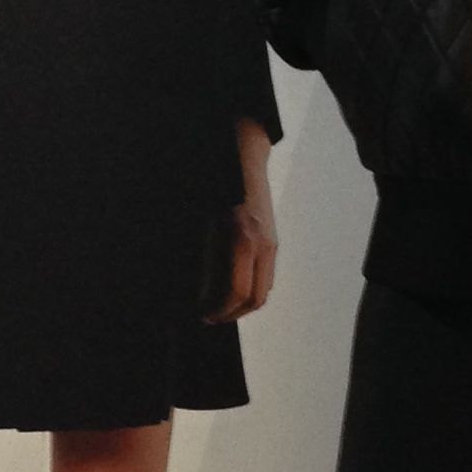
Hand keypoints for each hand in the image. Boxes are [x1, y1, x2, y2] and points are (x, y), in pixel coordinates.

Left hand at [209, 123, 279, 322]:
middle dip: (231, 313)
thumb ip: (203, 257)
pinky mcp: (272, 239)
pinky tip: (233, 287)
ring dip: (242, 303)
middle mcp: (260, 243)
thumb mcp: (202, 222)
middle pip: (254, 298)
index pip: (236, 292)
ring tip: (220, 305)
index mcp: (240, 239)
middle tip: (210, 316)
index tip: (203, 315)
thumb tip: (198, 290)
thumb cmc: (214, 184)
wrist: (242, 155)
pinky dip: (252, 288)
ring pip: (263, 289)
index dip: (218, 310)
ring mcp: (270, 241)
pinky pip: (266, 274)